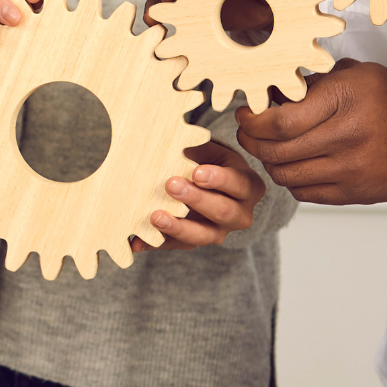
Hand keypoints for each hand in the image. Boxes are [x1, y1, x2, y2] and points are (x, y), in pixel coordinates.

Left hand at [131, 141, 265, 251]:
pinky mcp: (196, 242)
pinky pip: (177, 246)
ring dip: (177, 227)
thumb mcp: (208, 150)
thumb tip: (172, 141)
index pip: (238, 184)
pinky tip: (138, 242)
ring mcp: (219, 232)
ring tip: (155, 216)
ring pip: (202, 235)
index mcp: (248, 186)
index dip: (219, 179)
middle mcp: (240, 214)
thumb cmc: (207, 160)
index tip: (196, 172)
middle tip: (171, 185)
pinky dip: (156, 243)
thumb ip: (195, 147)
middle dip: (195, 199)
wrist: (204, 180)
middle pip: (222, 211)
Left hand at [236, 59, 386, 204]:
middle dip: (251, 141)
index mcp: (346, 102)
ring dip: (267, 162)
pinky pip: (303, 192)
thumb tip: (268, 90)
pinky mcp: (353, 193)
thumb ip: (311, 82)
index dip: (252, 121)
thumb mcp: (355, 76)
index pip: (279, 122)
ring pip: (284, 174)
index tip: (245, 114)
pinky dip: (289, 179)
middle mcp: (348, 137)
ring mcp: (351, 169)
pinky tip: (290, 164)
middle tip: (247, 131)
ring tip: (266, 147)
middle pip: (276, 151)